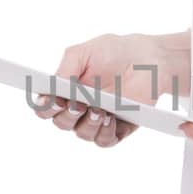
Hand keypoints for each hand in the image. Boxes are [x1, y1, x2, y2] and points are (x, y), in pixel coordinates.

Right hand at [32, 32, 174, 148]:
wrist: (147, 58)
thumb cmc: (114, 52)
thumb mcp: (84, 52)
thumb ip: (66, 67)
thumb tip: (53, 86)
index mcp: (65, 91)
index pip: (45, 106)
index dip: (44, 106)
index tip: (53, 100)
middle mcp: (78, 108)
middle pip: (61, 123)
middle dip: (66, 115)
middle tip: (77, 104)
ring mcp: (97, 120)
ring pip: (82, 133)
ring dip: (87, 124)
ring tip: (98, 110)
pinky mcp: (117, 129)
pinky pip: (104, 141)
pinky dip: (104, 132)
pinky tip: (110, 118)